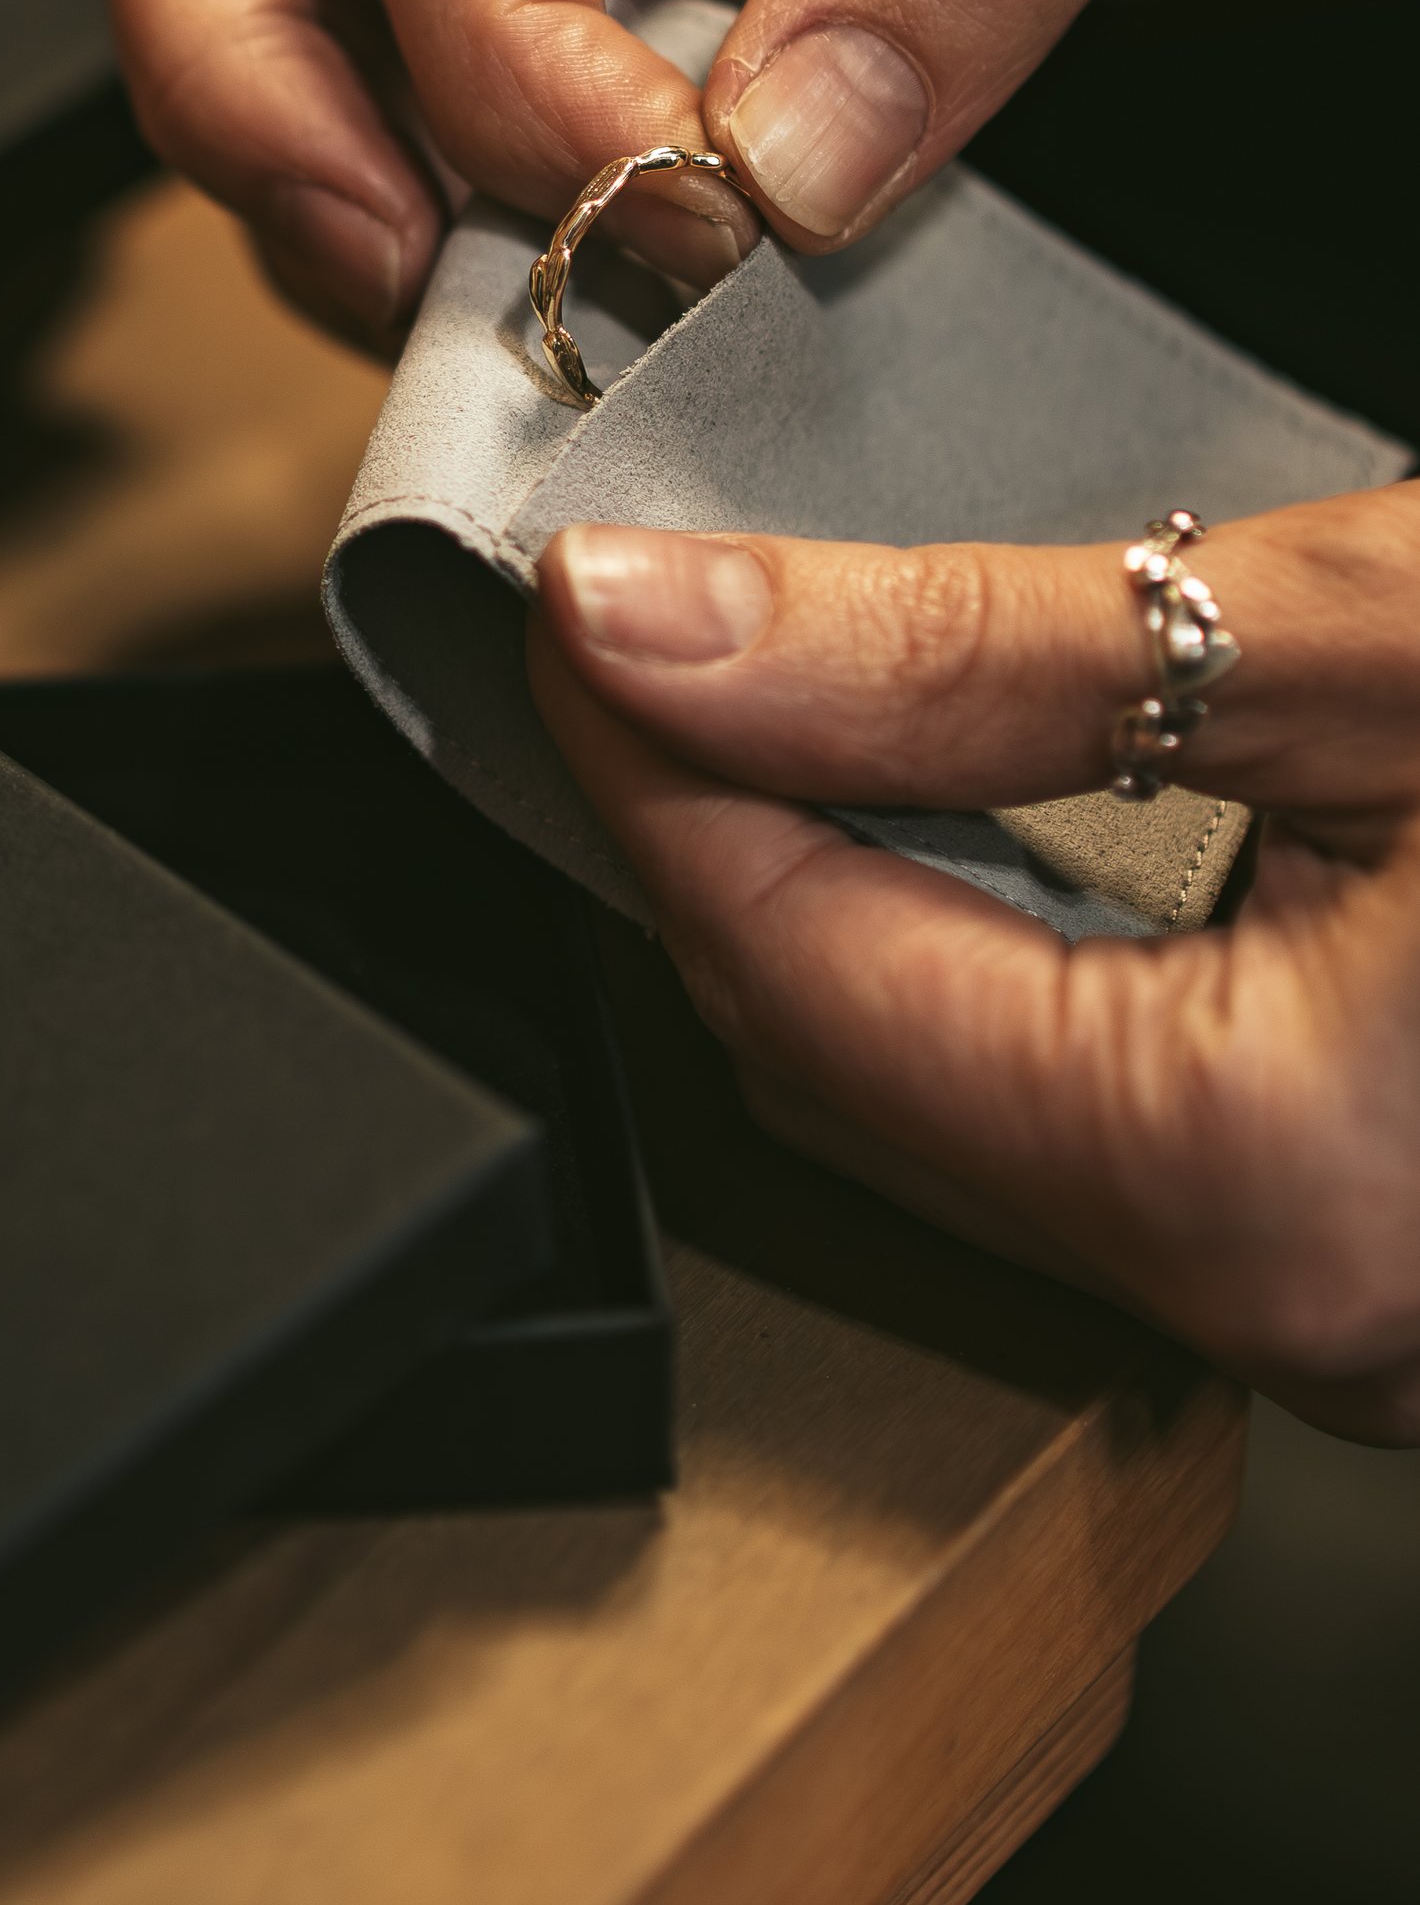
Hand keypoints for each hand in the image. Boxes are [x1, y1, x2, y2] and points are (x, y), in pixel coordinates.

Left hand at [524, 484, 1419, 1441]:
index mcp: (1263, 1185)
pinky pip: (1085, 1128)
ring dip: (835, 904)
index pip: (799, 976)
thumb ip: (983, 653)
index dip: (648, 771)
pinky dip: (984, 967)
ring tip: (763, 695)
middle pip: (845, 1073)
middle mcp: (1290, 1298)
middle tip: (635, 628)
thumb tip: (662, 626)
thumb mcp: (1372, 640)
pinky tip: (948, 823)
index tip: (566, 606)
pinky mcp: (1368, 1234)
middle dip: (714, 838)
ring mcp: (1337, 1295)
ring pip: (949, 1113)